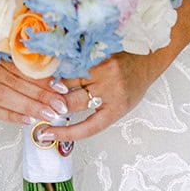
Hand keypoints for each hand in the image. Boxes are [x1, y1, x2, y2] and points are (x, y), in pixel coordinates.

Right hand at [32, 50, 160, 144]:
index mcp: (116, 108)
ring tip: (45, 89)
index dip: (64, 133)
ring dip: (54, 87)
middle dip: (54, 106)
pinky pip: (72, 65)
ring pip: (68, 82)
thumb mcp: (120, 103)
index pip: (87, 127)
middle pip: (71, 103)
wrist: (147, 56)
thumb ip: (98, 110)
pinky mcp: (98, 55)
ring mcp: (104, 71)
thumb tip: (66, 114)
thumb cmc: (132, 83)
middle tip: (42, 107)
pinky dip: (61, 70)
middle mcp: (110, 90)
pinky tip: (54, 71)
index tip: (47, 134)